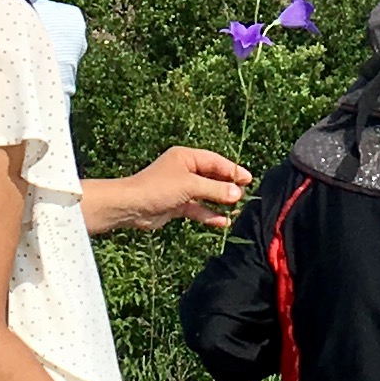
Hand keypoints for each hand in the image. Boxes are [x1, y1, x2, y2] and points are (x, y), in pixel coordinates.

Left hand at [102, 147, 250, 233]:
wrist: (131, 206)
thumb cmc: (158, 188)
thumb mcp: (190, 186)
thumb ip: (215, 189)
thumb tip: (237, 193)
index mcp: (186, 158)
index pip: (214, 161)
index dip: (232, 170)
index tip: (248, 179)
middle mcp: (184, 171)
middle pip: (211, 177)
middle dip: (227, 186)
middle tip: (245, 194)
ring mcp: (180, 189)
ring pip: (206, 194)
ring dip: (220, 201)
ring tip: (237, 208)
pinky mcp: (176, 205)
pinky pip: (197, 208)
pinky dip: (209, 214)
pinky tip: (222, 222)